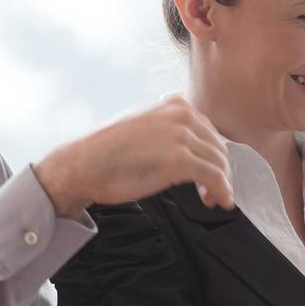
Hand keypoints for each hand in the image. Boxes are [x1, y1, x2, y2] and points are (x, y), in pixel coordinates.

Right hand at [35, 95, 233, 218]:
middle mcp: (180, 114)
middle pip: (217, 147)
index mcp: (173, 104)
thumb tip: (188, 146)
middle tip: (212, 191)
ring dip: (222, 184)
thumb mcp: (143, 127)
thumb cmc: (106, 152)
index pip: (208, 130)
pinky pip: (214, 176)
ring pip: (219, 163)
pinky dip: (222, 191)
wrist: (83, 165)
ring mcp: (180, 136)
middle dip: (220, 171)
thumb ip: (167, 129)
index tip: (210, 171)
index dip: (213, 154)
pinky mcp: (179, 159)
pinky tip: (218, 201)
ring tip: (213, 199)